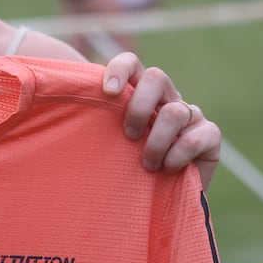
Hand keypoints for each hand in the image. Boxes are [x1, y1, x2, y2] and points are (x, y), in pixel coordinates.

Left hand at [101, 52, 220, 189]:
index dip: (120, 69)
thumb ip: (94, 125)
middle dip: (138, 107)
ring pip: (175, 111)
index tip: (107, 92)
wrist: (160, 199)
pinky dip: (177, 156)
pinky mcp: (210, 136)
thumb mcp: (108, 144)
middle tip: (128, 136)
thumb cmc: (127, 168)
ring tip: (147, 165)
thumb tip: (52, 99)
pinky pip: (195, 138)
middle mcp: (167, 98)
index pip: (132, 63)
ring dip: (156, 141)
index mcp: (140, 94)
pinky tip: (168, 169)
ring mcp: (191, 115)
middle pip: (157, 77)